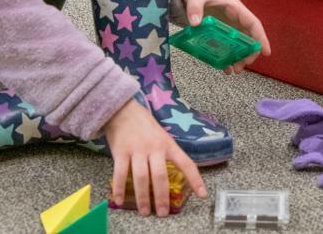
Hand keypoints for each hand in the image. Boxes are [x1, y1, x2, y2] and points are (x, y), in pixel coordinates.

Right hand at [103, 99, 205, 215]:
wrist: (122, 110)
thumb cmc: (144, 125)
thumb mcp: (161, 135)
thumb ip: (167, 153)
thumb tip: (174, 174)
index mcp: (168, 144)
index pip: (186, 163)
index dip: (195, 179)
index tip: (203, 194)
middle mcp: (154, 147)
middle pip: (160, 176)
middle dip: (162, 196)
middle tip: (163, 213)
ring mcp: (137, 150)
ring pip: (141, 178)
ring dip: (143, 197)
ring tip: (145, 211)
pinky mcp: (120, 151)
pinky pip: (120, 174)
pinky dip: (119, 189)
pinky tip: (120, 201)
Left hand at [181, 0, 271, 73]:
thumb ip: (194, 8)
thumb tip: (195, 23)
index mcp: (235, 8)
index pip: (253, 23)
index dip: (261, 37)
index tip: (266, 52)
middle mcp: (235, 18)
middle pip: (249, 37)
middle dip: (249, 52)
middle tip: (243, 66)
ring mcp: (229, 25)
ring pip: (241, 43)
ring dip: (240, 57)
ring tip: (234, 70)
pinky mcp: (221, 31)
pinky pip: (229, 45)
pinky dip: (229, 56)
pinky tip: (225, 67)